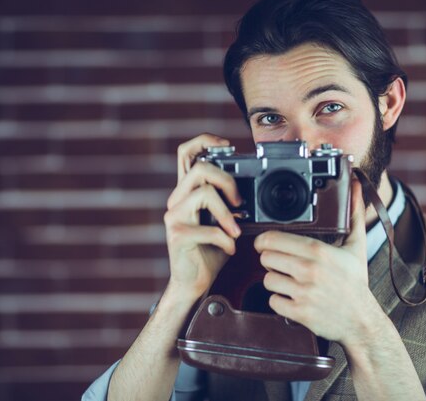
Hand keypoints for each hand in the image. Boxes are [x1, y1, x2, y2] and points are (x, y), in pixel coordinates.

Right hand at [164, 133, 241, 300]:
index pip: (186, 154)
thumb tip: (251, 193)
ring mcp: (174, 217)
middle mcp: (176, 201)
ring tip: (235, 230)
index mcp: (186, 193)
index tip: (226, 145)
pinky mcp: (177, 235)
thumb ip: (231, 205)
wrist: (193, 283)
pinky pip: (209, 228)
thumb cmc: (209, 252)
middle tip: (239, 202)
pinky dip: (226, 239)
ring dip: (227, 213)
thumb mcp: (224, 222)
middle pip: (200, 168)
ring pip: (204, 193)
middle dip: (227, 181)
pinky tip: (229, 248)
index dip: (204, 141)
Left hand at [254, 180, 381, 343]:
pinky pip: (272, 301)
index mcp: (319, 251)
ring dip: (275, 280)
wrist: (362, 321)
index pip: (273, 239)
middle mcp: (309, 270)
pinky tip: (292, 297)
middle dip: (271, 260)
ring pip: (267, 279)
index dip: (265, 241)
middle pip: (266, 258)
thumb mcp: (356, 246)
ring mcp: (303, 292)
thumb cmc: (356, 282)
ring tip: (289, 281)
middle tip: (281, 263)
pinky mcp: (299, 312)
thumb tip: (357, 185)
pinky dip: (279, 301)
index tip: (266, 244)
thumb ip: (353, 214)